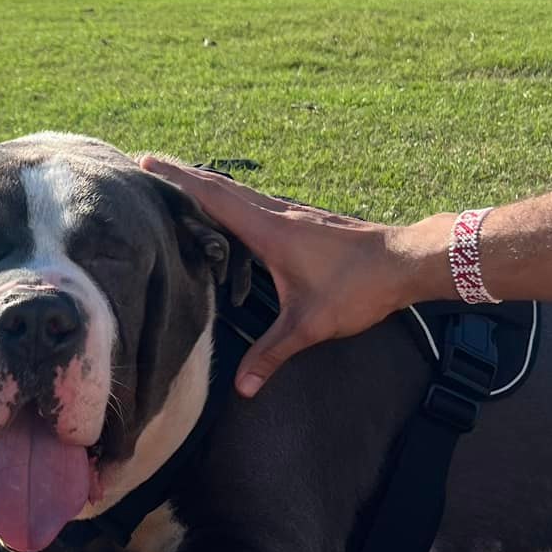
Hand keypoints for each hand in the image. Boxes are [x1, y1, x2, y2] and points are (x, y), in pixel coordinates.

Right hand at [140, 156, 449, 395]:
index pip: (213, 197)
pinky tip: (231, 209)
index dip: (177, 180)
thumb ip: (272, 354)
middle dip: (182, 174)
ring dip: (207, 184)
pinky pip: (258, 201)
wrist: (406, 261)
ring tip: (178, 183)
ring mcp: (293, 212)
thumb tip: (243, 388)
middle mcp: (277, 213)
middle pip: (220, 186)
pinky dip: (233, 197)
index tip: (145, 163)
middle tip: (147, 164)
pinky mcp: (305, 220)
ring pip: (240, 191)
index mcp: (269, 230)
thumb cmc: (358, 287)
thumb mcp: (310, 325)